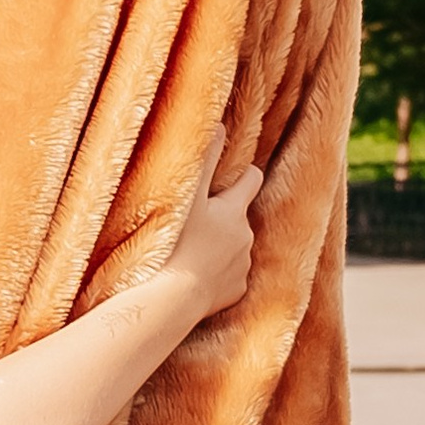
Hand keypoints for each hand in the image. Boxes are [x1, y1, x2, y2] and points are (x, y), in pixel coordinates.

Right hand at [165, 133, 260, 322]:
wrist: (172, 299)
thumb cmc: (175, 244)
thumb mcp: (186, 195)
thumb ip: (203, 159)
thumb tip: (219, 125)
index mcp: (235, 211)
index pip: (252, 179)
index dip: (244, 174)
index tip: (233, 174)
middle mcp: (246, 238)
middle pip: (240, 217)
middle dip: (224, 216)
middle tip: (196, 220)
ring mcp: (242, 267)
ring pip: (234, 248)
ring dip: (218, 246)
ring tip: (189, 251)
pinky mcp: (234, 293)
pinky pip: (228, 279)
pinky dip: (215, 275)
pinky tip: (193, 275)